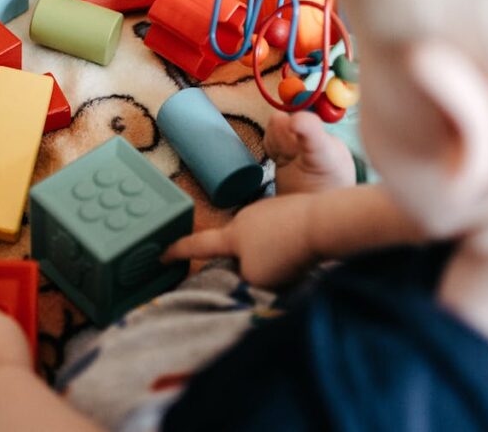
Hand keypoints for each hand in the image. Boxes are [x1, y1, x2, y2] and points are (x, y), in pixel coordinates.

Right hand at [163, 194, 318, 287]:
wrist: (324, 223)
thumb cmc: (287, 252)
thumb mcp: (256, 278)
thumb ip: (244, 276)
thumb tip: (251, 269)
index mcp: (232, 236)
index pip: (198, 246)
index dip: (178, 251)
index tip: (163, 253)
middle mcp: (246, 218)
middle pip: (239, 245)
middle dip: (248, 259)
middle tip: (269, 273)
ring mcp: (270, 210)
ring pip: (265, 239)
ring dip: (274, 251)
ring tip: (295, 262)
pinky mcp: (293, 209)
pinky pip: (286, 233)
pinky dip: (292, 243)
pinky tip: (306, 250)